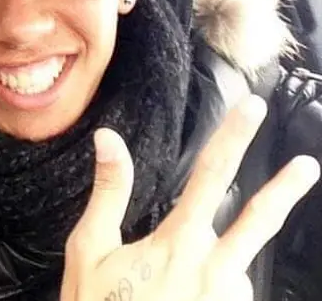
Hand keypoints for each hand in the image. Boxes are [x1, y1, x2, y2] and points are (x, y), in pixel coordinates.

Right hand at [61, 94, 319, 300]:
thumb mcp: (90, 249)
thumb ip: (108, 192)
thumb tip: (109, 139)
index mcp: (177, 242)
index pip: (209, 177)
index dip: (231, 139)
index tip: (251, 109)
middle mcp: (213, 268)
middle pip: (256, 220)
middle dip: (284, 190)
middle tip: (306, 165)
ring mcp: (227, 297)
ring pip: (236, 263)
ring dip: (218, 261)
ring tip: (181, 279)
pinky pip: (229, 293)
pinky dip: (212, 288)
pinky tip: (183, 298)